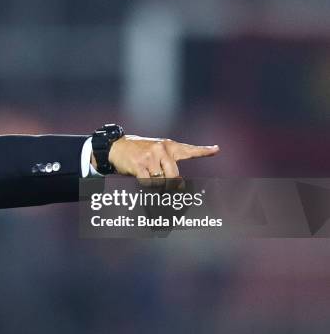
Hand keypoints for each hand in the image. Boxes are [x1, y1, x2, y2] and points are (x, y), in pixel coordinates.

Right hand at [93, 135, 219, 178]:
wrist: (117, 147)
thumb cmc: (138, 152)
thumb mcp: (155, 151)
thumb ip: (168, 164)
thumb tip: (178, 185)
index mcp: (168, 146)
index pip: (189, 149)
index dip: (203, 151)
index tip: (216, 150)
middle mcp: (161, 149)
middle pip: (174, 176)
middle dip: (170, 185)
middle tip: (167, 187)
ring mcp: (150, 157)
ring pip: (160, 182)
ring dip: (155, 184)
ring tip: (146, 175)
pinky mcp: (139, 165)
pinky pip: (148, 183)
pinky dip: (146, 185)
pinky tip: (140, 177)